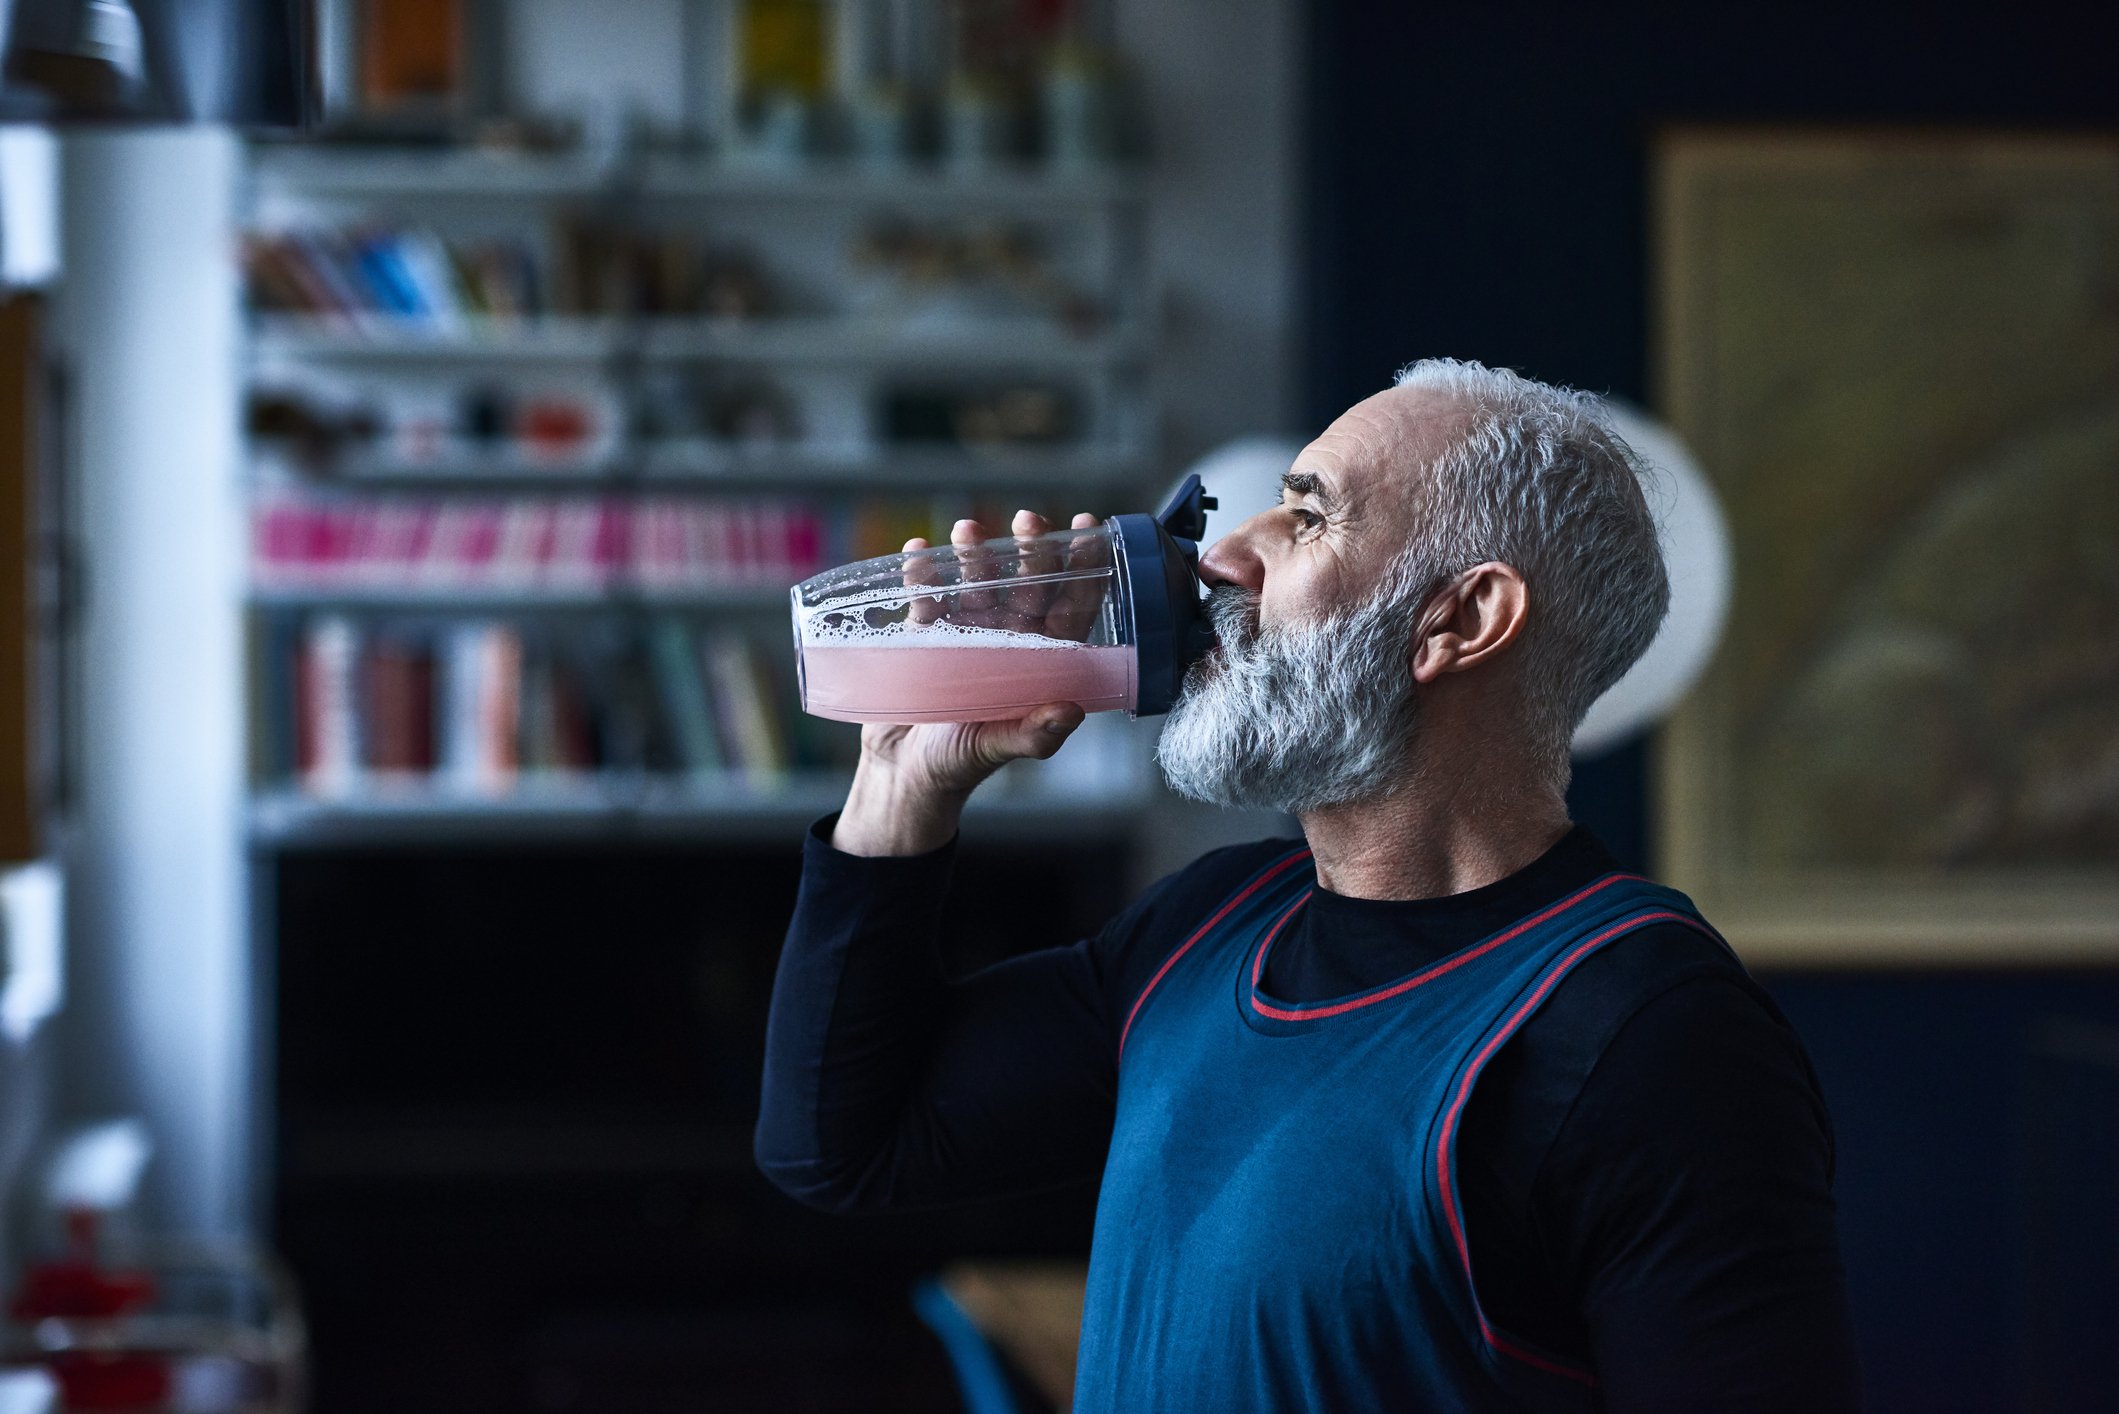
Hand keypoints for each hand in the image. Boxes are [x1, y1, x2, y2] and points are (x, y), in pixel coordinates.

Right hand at [831, 509, 1098, 856]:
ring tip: (967, 532)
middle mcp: (1007, 639)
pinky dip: (921, 575)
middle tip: (1028, 521)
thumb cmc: (959, 764)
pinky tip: (916, 553)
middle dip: (1029, 551)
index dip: (1084, 570)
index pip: (1070, 607)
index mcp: (1038, 660)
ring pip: (976, 582)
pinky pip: (926, 597)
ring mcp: (965, 632)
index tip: (1090, 530)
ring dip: (974, 556)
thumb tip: (1072, 711)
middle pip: (1025, 585)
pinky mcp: (922, 635)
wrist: (902, 772)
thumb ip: (1034, 733)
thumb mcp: (997, 748)